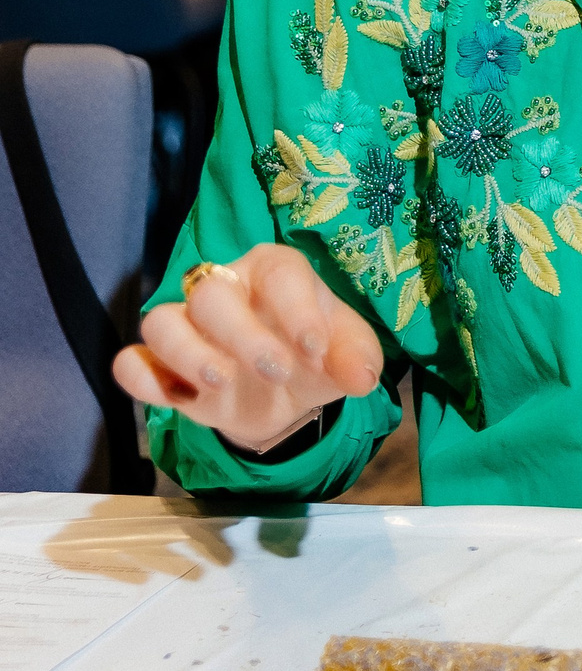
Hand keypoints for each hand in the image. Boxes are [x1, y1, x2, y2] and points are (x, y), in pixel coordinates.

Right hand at [112, 243, 384, 453]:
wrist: (286, 394)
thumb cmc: (317, 355)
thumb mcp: (347, 354)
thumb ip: (357, 359)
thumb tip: (362, 379)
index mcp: (275, 272)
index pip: (279, 272)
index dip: (297, 309)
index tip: (316, 349)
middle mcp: (224, 289)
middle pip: (211, 294)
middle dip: (242, 334)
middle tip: (275, 371)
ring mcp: (187, 327)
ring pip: (161, 321)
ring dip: (186, 352)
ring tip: (221, 382)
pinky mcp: (161, 367)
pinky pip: (130, 363)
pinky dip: (141, 379)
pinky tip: (174, 399)